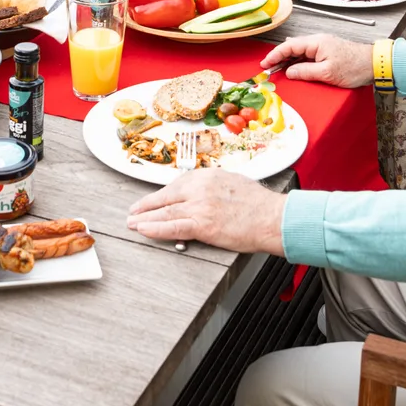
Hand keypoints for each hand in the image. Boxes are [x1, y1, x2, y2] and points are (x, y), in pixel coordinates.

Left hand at [127, 169, 286, 252]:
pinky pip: (173, 227)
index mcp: (207, 175)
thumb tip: (201, 195)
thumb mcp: (232, 183)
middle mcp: (200, 188)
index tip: (153, 200)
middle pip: (166, 197)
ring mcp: (200, 206)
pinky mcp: (203, 225)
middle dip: (147, 205)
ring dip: (145, 217)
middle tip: (134, 211)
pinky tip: (144, 229)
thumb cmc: (259, 204)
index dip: (162, 195)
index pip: (177, 185)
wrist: (273, 217)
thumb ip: (213, 188)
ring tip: (132, 222)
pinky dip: (155, 228)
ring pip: (165, 212)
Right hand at [259, 34, 374, 86]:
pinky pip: (307, 57)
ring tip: (277, 72)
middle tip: (268, 71)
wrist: (374, 64)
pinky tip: (294, 70)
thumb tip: (288, 73)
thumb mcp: (327, 73)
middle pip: (292, 49)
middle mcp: (317, 42)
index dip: (274, 55)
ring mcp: (322, 47)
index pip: (289, 46)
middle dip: (278, 59)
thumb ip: (305, 72)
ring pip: (299, 53)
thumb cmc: (354, 67)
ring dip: (288, 62)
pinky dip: (298, 63)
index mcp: (316, 42)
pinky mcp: (327, 54)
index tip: (264, 64)